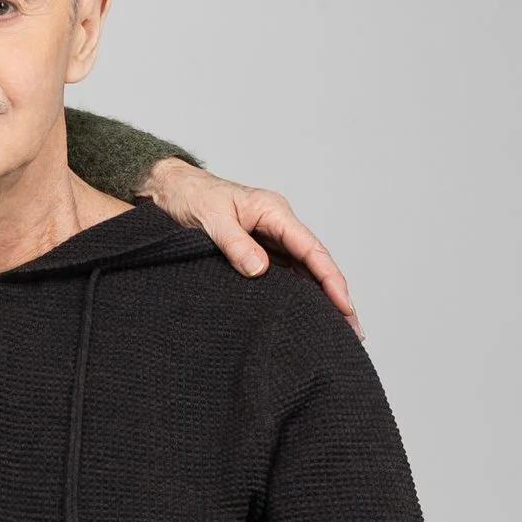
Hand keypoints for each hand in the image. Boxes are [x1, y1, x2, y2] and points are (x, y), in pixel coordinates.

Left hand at [143, 157, 359, 333]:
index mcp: (274, 212)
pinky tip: (302, 316)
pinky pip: (281, 275)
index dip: (330, 280)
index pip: (312, 250)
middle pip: (314, 264)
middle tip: (353, 331)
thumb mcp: (211, 219)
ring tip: (334, 332)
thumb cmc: (190, 196)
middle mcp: (277, 226)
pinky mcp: (255, 251)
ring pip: (301, 272)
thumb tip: (261, 271)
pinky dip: (294, 295)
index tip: (343, 307)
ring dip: (317, 299)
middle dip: (335, 296)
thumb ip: (235, 244)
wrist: (168, 189)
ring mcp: (268, 239)